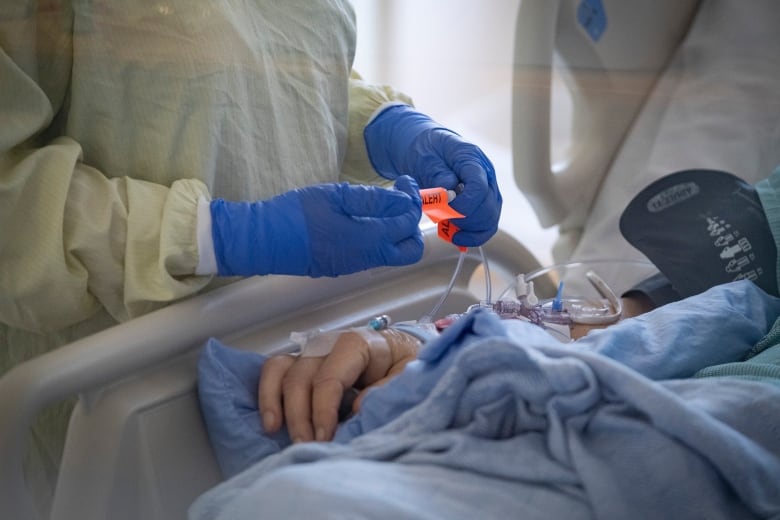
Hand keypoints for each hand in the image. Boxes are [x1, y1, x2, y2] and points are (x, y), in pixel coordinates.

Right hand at [210, 176, 422, 276]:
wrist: (263, 241)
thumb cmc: (296, 214)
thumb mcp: (336, 196)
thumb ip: (373, 200)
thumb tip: (403, 201)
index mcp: (368, 239)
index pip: (407, 224)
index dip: (412, 201)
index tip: (404, 182)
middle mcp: (367, 258)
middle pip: (410, 250)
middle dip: (411, 224)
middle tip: (400, 200)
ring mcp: (355, 266)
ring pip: (392, 254)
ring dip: (396, 231)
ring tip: (382, 205)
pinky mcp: (343, 266)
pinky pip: (373, 255)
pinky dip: (379, 237)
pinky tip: (364, 218)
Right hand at [258, 328, 419, 442]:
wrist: (402, 352)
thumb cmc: (405, 362)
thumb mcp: (409, 372)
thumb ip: (388, 388)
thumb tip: (358, 407)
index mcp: (356, 343)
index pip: (329, 377)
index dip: (322, 410)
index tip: (325, 437)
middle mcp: (328, 344)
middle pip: (301, 377)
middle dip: (300, 415)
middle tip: (307, 445)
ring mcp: (312, 353)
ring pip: (281, 371)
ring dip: (276, 403)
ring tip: (277, 431)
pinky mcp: (303, 364)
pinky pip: (275, 371)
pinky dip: (268, 394)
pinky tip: (271, 422)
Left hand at [364, 104, 501, 246]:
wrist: (426, 149)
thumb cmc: (425, 151)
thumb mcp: (424, 157)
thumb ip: (437, 173)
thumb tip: (450, 190)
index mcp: (471, 158)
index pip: (479, 188)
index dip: (463, 206)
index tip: (444, 212)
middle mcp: (486, 174)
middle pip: (488, 208)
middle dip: (463, 220)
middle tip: (440, 219)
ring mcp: (487, 189)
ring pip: (489, 220)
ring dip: (467, 230)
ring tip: (445, 227)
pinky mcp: (483, 202)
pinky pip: (486, 225)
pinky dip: (472, 236)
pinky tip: (455, 237)